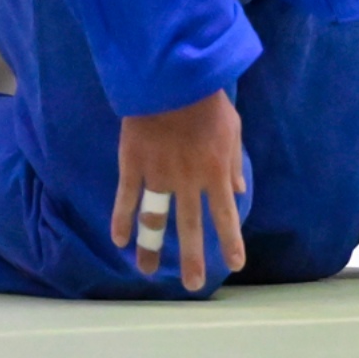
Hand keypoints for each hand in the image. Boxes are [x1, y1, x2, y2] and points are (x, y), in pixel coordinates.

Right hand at [110, 90, 245, 291]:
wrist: (171, 75)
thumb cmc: (206, 99)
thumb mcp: (232, 129)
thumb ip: (232, 163)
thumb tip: (239, 192)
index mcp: (214, 171)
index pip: (224, 215)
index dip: (229, 241)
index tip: (233, 264)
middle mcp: (187, 179)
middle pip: (189, 227)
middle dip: (191, 258)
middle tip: (192, 284)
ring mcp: (158, 173)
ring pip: (154, 219)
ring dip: (150, 247)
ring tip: (146, 271)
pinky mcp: (133, 162)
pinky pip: (126, 196)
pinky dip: (121, 218)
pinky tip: (119, 239)